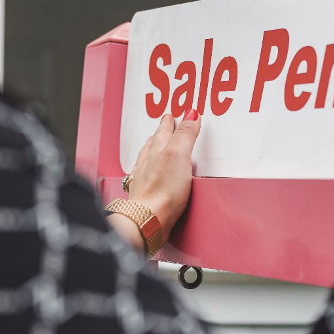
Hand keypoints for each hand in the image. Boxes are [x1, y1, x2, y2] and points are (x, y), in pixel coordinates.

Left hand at [127, 110, 201, 241]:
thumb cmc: (162, 190)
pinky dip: (146, 172)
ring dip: (151, 150)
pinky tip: (148, 176)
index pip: (164, 132)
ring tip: (154, 145)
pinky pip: (143, 178)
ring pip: (146, 160)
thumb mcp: (179, 155)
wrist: (149, 220)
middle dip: (160, 133)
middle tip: (164, 125)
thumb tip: (191, 114)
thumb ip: (185, 134)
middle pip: (153, 144)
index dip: (170, 123)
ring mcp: (143, 181)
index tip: (172, 116)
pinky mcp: (145, 198)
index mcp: (156, 151)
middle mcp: (147, 164)